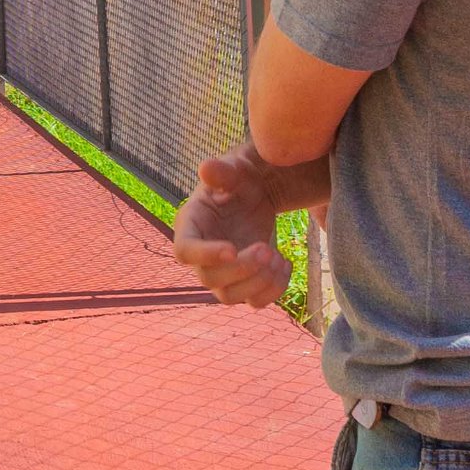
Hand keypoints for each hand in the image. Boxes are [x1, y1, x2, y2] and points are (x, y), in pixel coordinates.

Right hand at [172, 142, 291, 308]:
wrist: (257, 195)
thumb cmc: (240, 179)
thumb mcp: (234, 170)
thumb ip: (222, 171)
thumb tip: (207, 168)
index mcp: (190, 226)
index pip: (185, 251)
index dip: (205, 255)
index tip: (232, 249)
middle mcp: (200, 254)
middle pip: (209, 279)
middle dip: (241, 269)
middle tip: (267, 248)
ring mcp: (221, 272)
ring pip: (229, 296)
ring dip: (257, 283)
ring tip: (277, 257)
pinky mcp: (243, 282)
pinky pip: (254, 301)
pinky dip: (274, 289)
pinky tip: (285, 263)